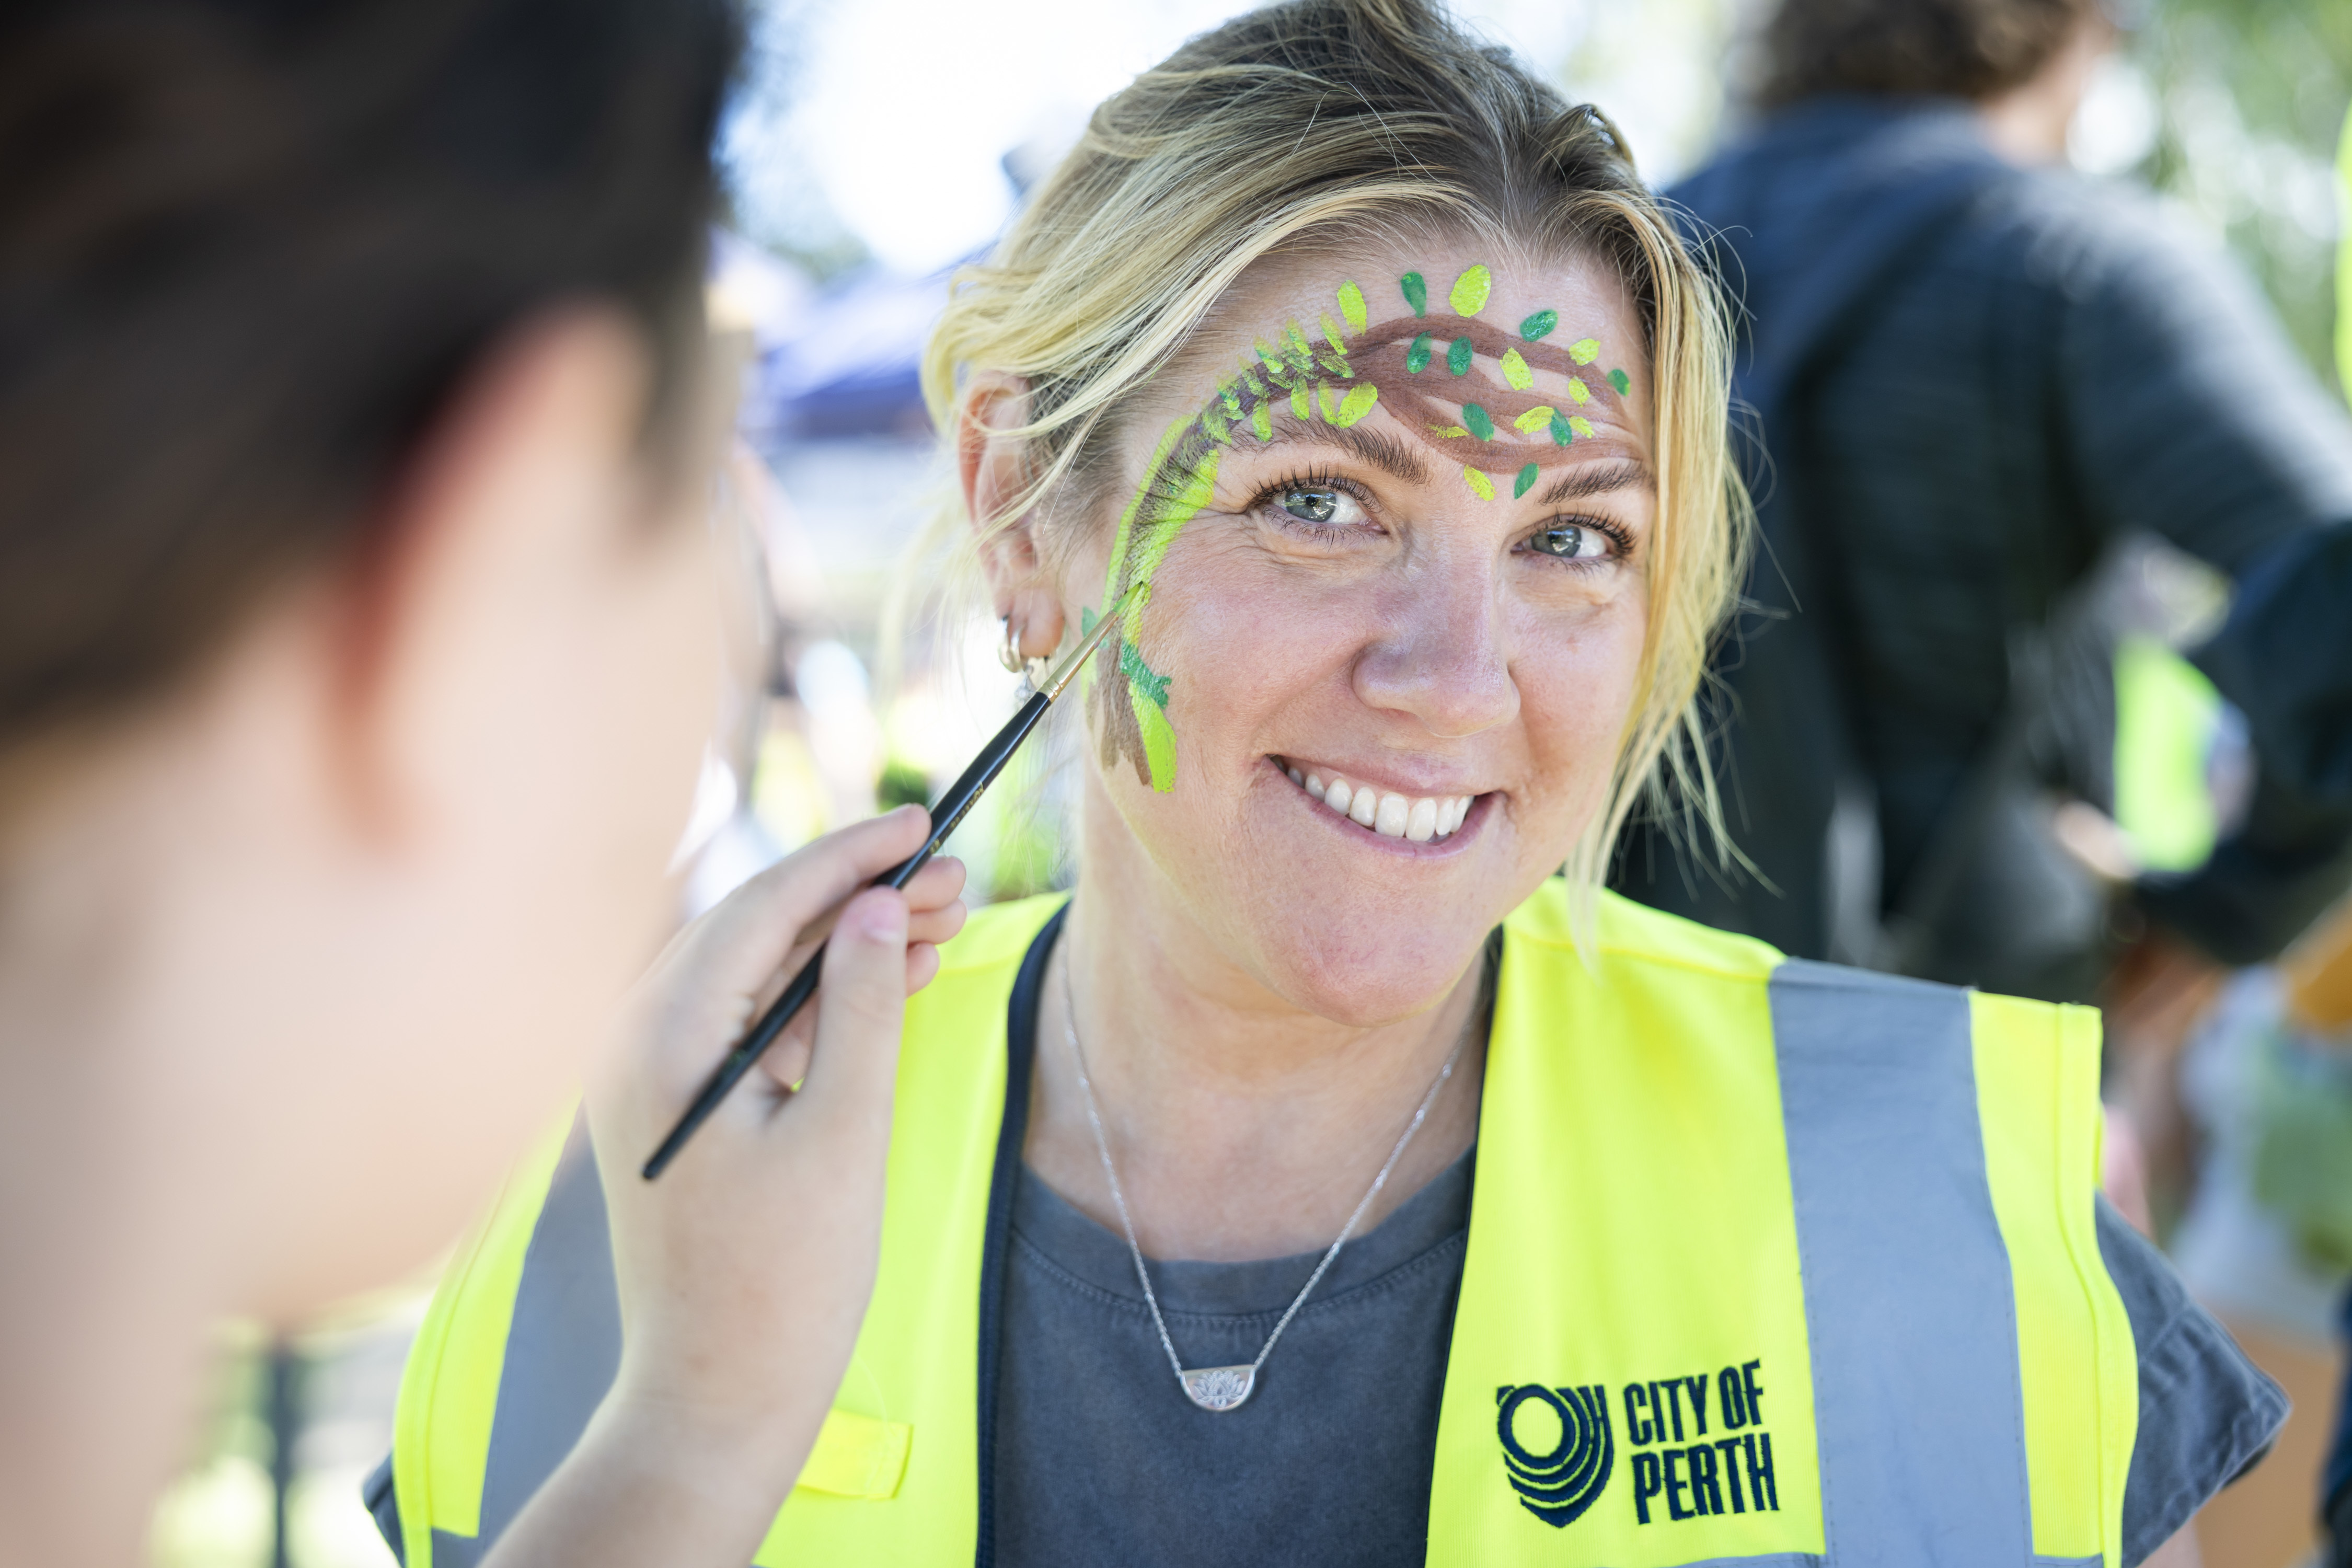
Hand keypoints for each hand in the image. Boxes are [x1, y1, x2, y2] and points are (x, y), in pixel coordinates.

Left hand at [486, 806, 965, 1567]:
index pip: (760, 907)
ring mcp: (658, 1077)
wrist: (717, 1400)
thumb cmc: (781, 1283)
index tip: (920, 820)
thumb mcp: (843, 1134)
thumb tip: (873, 906)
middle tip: (954, 877)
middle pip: (759, 930)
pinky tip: (899, 974)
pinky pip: (757, 1023)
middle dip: (858, 896)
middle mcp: (640, 1043)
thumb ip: (863, 1008)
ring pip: (763, 974)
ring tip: (943, 917)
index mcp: (661, 1041)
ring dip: (849, 944)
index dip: (847, 857)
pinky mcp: (686, 1108)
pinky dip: (827, 999)